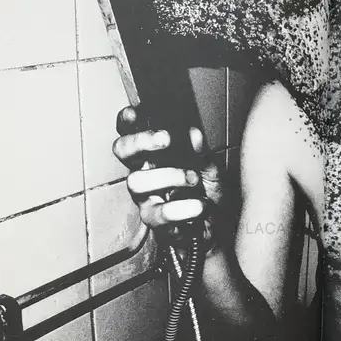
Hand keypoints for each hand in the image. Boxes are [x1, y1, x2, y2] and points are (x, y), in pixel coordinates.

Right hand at [113, 106, 222, 247]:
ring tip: (195, 181)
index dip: (126, 121)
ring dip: (170, 177)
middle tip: (166, 139)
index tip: (135, 113)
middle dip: (141, 141)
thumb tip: (193, 133)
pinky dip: (182, 208)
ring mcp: (145, 197)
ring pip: (137, 181)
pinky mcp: (154, 221)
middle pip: (122, 150)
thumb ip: (201, 152)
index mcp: (154, 155)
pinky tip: (199, 206)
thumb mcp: (210, 168)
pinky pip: (158, 213)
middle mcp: (144, 172)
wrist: (217, 228)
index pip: (131, 133)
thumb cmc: (207, 193)